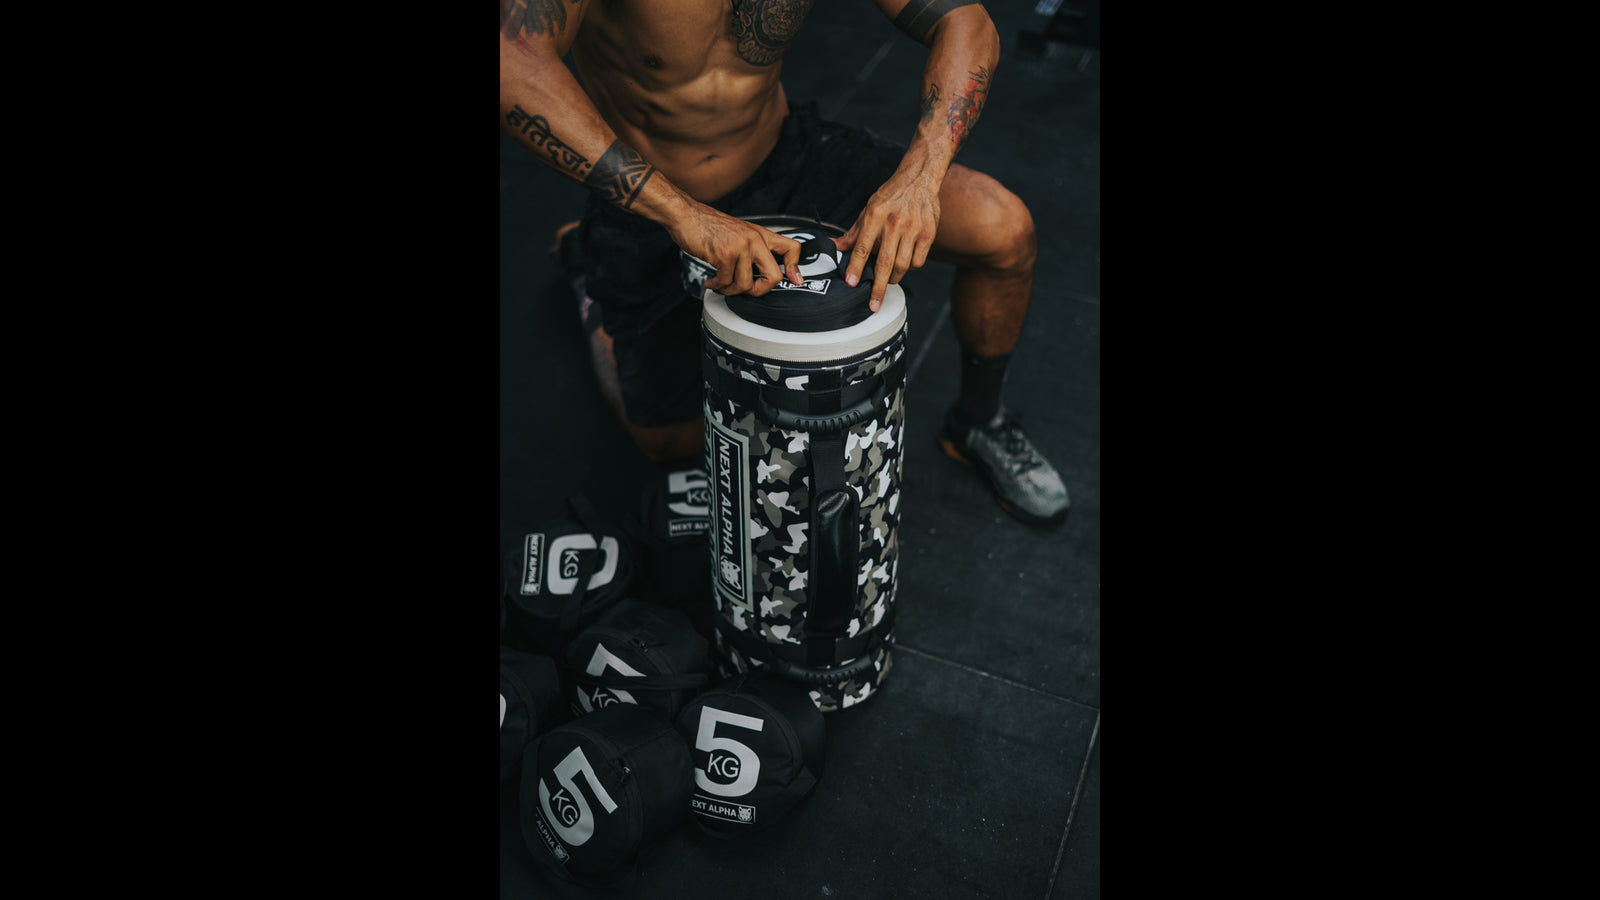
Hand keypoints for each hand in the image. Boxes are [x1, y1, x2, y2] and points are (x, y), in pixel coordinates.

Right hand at [668, 206, 802, 296]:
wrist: (685, 215)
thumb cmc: (708, 224)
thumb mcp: (738, 232)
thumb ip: (752, 248)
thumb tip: (760, 271)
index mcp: (760, 234)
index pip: (791, 248)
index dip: (795, 267)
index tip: (794, 279)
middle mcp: (754, 239)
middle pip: (774, 276)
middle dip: (760, 290)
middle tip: (749, 291)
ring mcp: (741, 246)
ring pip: (746, 284)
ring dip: (731, 290)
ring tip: (721, 284)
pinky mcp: (725, 254)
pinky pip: (727, 282)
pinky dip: (717, 286)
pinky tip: (711, 280)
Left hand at [835, 171, 940, 311]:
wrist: (919, 178)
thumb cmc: (891, 195)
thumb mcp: (868, 209)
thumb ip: (853, 232)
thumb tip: (834, 247)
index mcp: (875, 215)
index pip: (863, 247)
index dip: (855, 267)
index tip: (851, 283)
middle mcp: (894, 222)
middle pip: (885, 263)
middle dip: (878, 287)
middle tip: (873, 304)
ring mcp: (913, 228)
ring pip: (903, 265)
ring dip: (893, 278)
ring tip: (887, 279)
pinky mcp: (928, 233)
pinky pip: (918, 261)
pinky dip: (910, 268)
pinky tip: (904, 264)